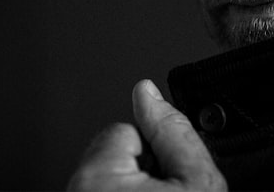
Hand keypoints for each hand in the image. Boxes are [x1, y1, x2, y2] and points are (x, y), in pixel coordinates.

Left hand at [68, 80, 226, 190]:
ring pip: (109, 182)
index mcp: (97, 178)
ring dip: (132, 189)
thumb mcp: (198, 182)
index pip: (124, 129)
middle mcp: (75, 191)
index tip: (166, 176)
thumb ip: (175, 132)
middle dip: (140, 172)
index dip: (156, 150)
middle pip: (113, 156)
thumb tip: (149, 92)